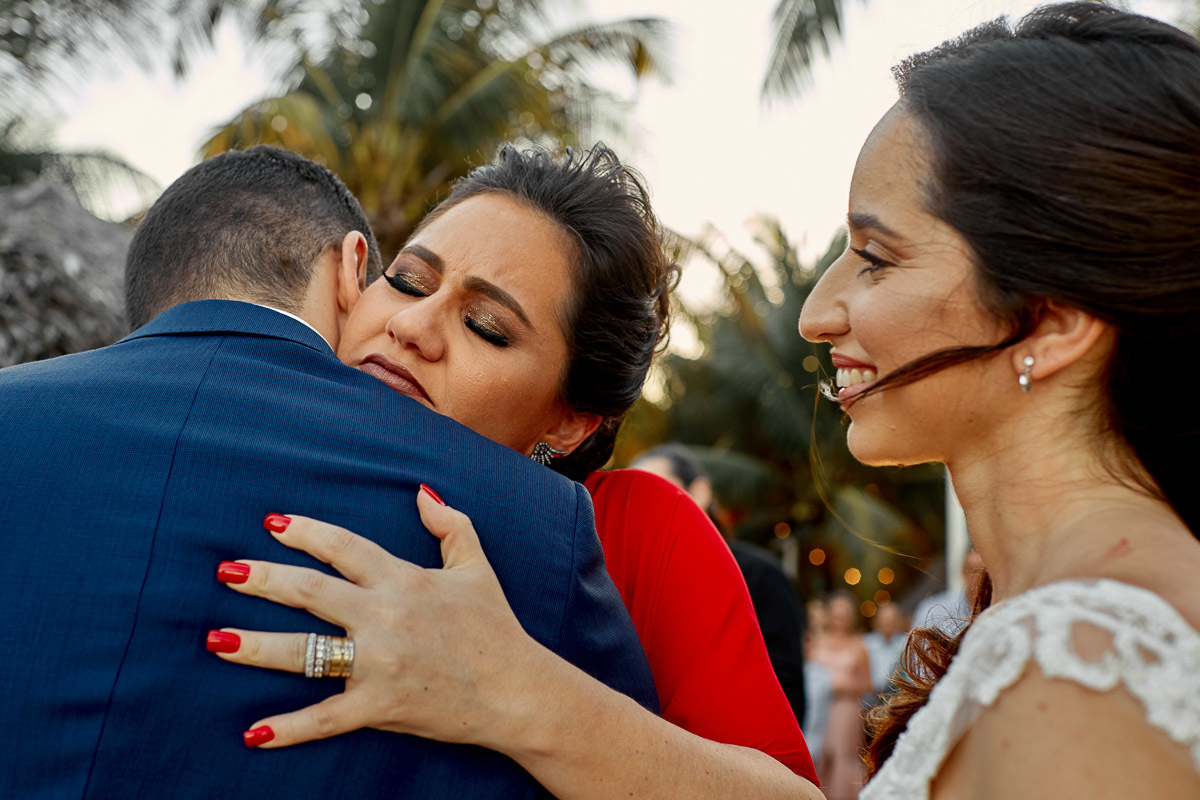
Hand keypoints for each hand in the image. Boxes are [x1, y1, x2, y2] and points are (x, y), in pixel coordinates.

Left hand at [212, 487, 540, 748]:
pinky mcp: (379, 707)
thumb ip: (450, 524)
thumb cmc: (496, 628)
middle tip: (225, 572)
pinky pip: (324, 718)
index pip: (343, 547)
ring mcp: (379, 664)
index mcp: (404, 579)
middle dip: (263, 579)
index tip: (271, 523)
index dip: (305, 532)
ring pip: (304, 652)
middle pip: (310, 592)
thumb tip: (421, 492)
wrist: (518, 691)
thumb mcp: (476, 567)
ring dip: (255, 645)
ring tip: (216, 639)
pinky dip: (287, 728)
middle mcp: (385, 617)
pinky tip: (252, 732)